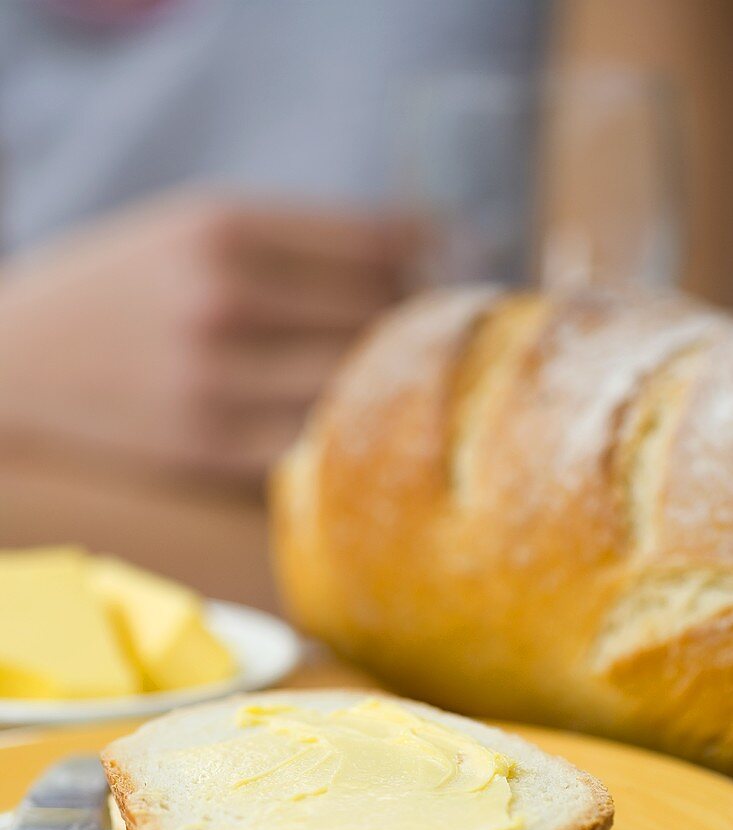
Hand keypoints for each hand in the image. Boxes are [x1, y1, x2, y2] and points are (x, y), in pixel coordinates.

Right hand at [0, 192, 410, 483]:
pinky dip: (347, 428)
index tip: (444, 270)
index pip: (378, 247)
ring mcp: (219, 385)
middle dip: (416, 323)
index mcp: (223, 229)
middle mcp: (224, 303)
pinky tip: (350, 416)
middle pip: (378, 318)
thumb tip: (418, 251)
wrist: (20, 364)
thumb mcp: (191, 224)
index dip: (427, 262)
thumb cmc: (119, 286)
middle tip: (428, 328)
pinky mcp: (215, 451)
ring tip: (392, 372)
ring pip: (356, 385)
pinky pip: (319, 441)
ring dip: (390, 380)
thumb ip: (299, 234)